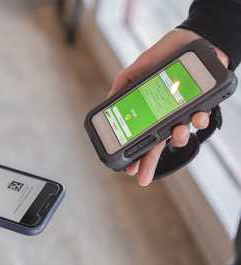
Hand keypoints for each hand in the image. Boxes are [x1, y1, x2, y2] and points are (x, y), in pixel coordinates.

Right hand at [109, 29, 228, 185]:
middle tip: (142, 177)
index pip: (142, 135)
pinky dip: (199, 120)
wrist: (194, 41)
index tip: (128, 167)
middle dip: (150, 163)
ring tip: (178, 130)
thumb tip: (108, 101)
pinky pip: (200, 120)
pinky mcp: (202, 105)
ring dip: (179, 137)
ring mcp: (184, 112)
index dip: (135, 153)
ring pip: (180, 135)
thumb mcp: (138, 68)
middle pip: (158, 145)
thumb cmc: (165, 55)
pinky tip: (197, 115)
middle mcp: (166, 115)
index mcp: (151, 110)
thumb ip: (123, 84)